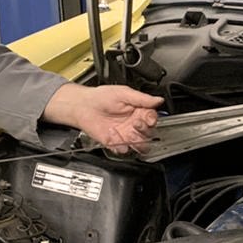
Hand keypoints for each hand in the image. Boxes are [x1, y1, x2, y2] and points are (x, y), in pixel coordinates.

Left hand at [45, 84, 163, 152]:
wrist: (83, 106)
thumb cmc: (101, 97)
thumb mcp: (124, 93)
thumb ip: (142, 98)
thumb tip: (159, 100)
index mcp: (139, 112)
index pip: (152, 119)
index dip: (152, 120)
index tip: (148, 119)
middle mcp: (134, 125)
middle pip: (149, 134)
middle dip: (145, 130)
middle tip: (136, 123)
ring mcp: (126, 135)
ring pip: (141, 146)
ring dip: (138, 142)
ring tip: (130, 134)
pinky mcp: (116, 143)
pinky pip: (123, 149)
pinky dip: (120, 144)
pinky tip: (113, 134)